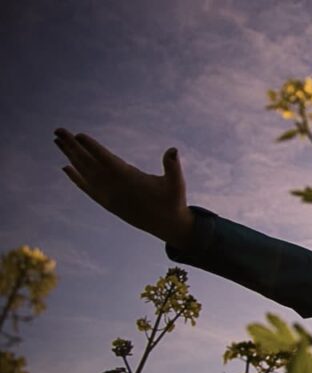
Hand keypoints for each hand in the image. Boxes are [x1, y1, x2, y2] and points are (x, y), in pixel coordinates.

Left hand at [53, 128, 194, 248]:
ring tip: (58, 141)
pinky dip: (76, 178)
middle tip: (58, 131)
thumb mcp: (177, 183)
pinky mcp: (107, 203)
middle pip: (89, 164)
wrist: (167, 226)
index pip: (107, 161)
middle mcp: (115, 188)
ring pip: (85, 174)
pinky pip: (87, 188)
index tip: (78, 135)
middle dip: (73, 147)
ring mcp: (109, 197)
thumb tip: (173, 150)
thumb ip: (173, 167)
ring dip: (70, 157)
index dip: (92, 148)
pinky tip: (65, 167)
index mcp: (130, 181)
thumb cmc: (173, 201)